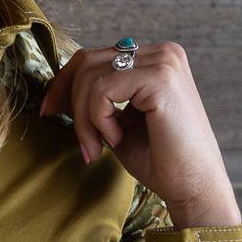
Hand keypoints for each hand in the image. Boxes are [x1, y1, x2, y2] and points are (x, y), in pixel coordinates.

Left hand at [38, 40, 241, 223]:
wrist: (194, 187)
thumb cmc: (160, 160)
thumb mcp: (118, 121)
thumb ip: (97, 99)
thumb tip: (57, 89)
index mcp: (154, 59)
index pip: (94, 57)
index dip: (64, 82)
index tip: (48, 110)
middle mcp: (162, 53)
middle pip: (87, 61)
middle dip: (70, 101)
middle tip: (81, 141)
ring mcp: (163, 62)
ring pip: (91, 77)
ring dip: (85, 119)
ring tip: (98, 147)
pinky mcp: (160, 78)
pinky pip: (102, 90)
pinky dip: (98, 120)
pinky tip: (116, 140)